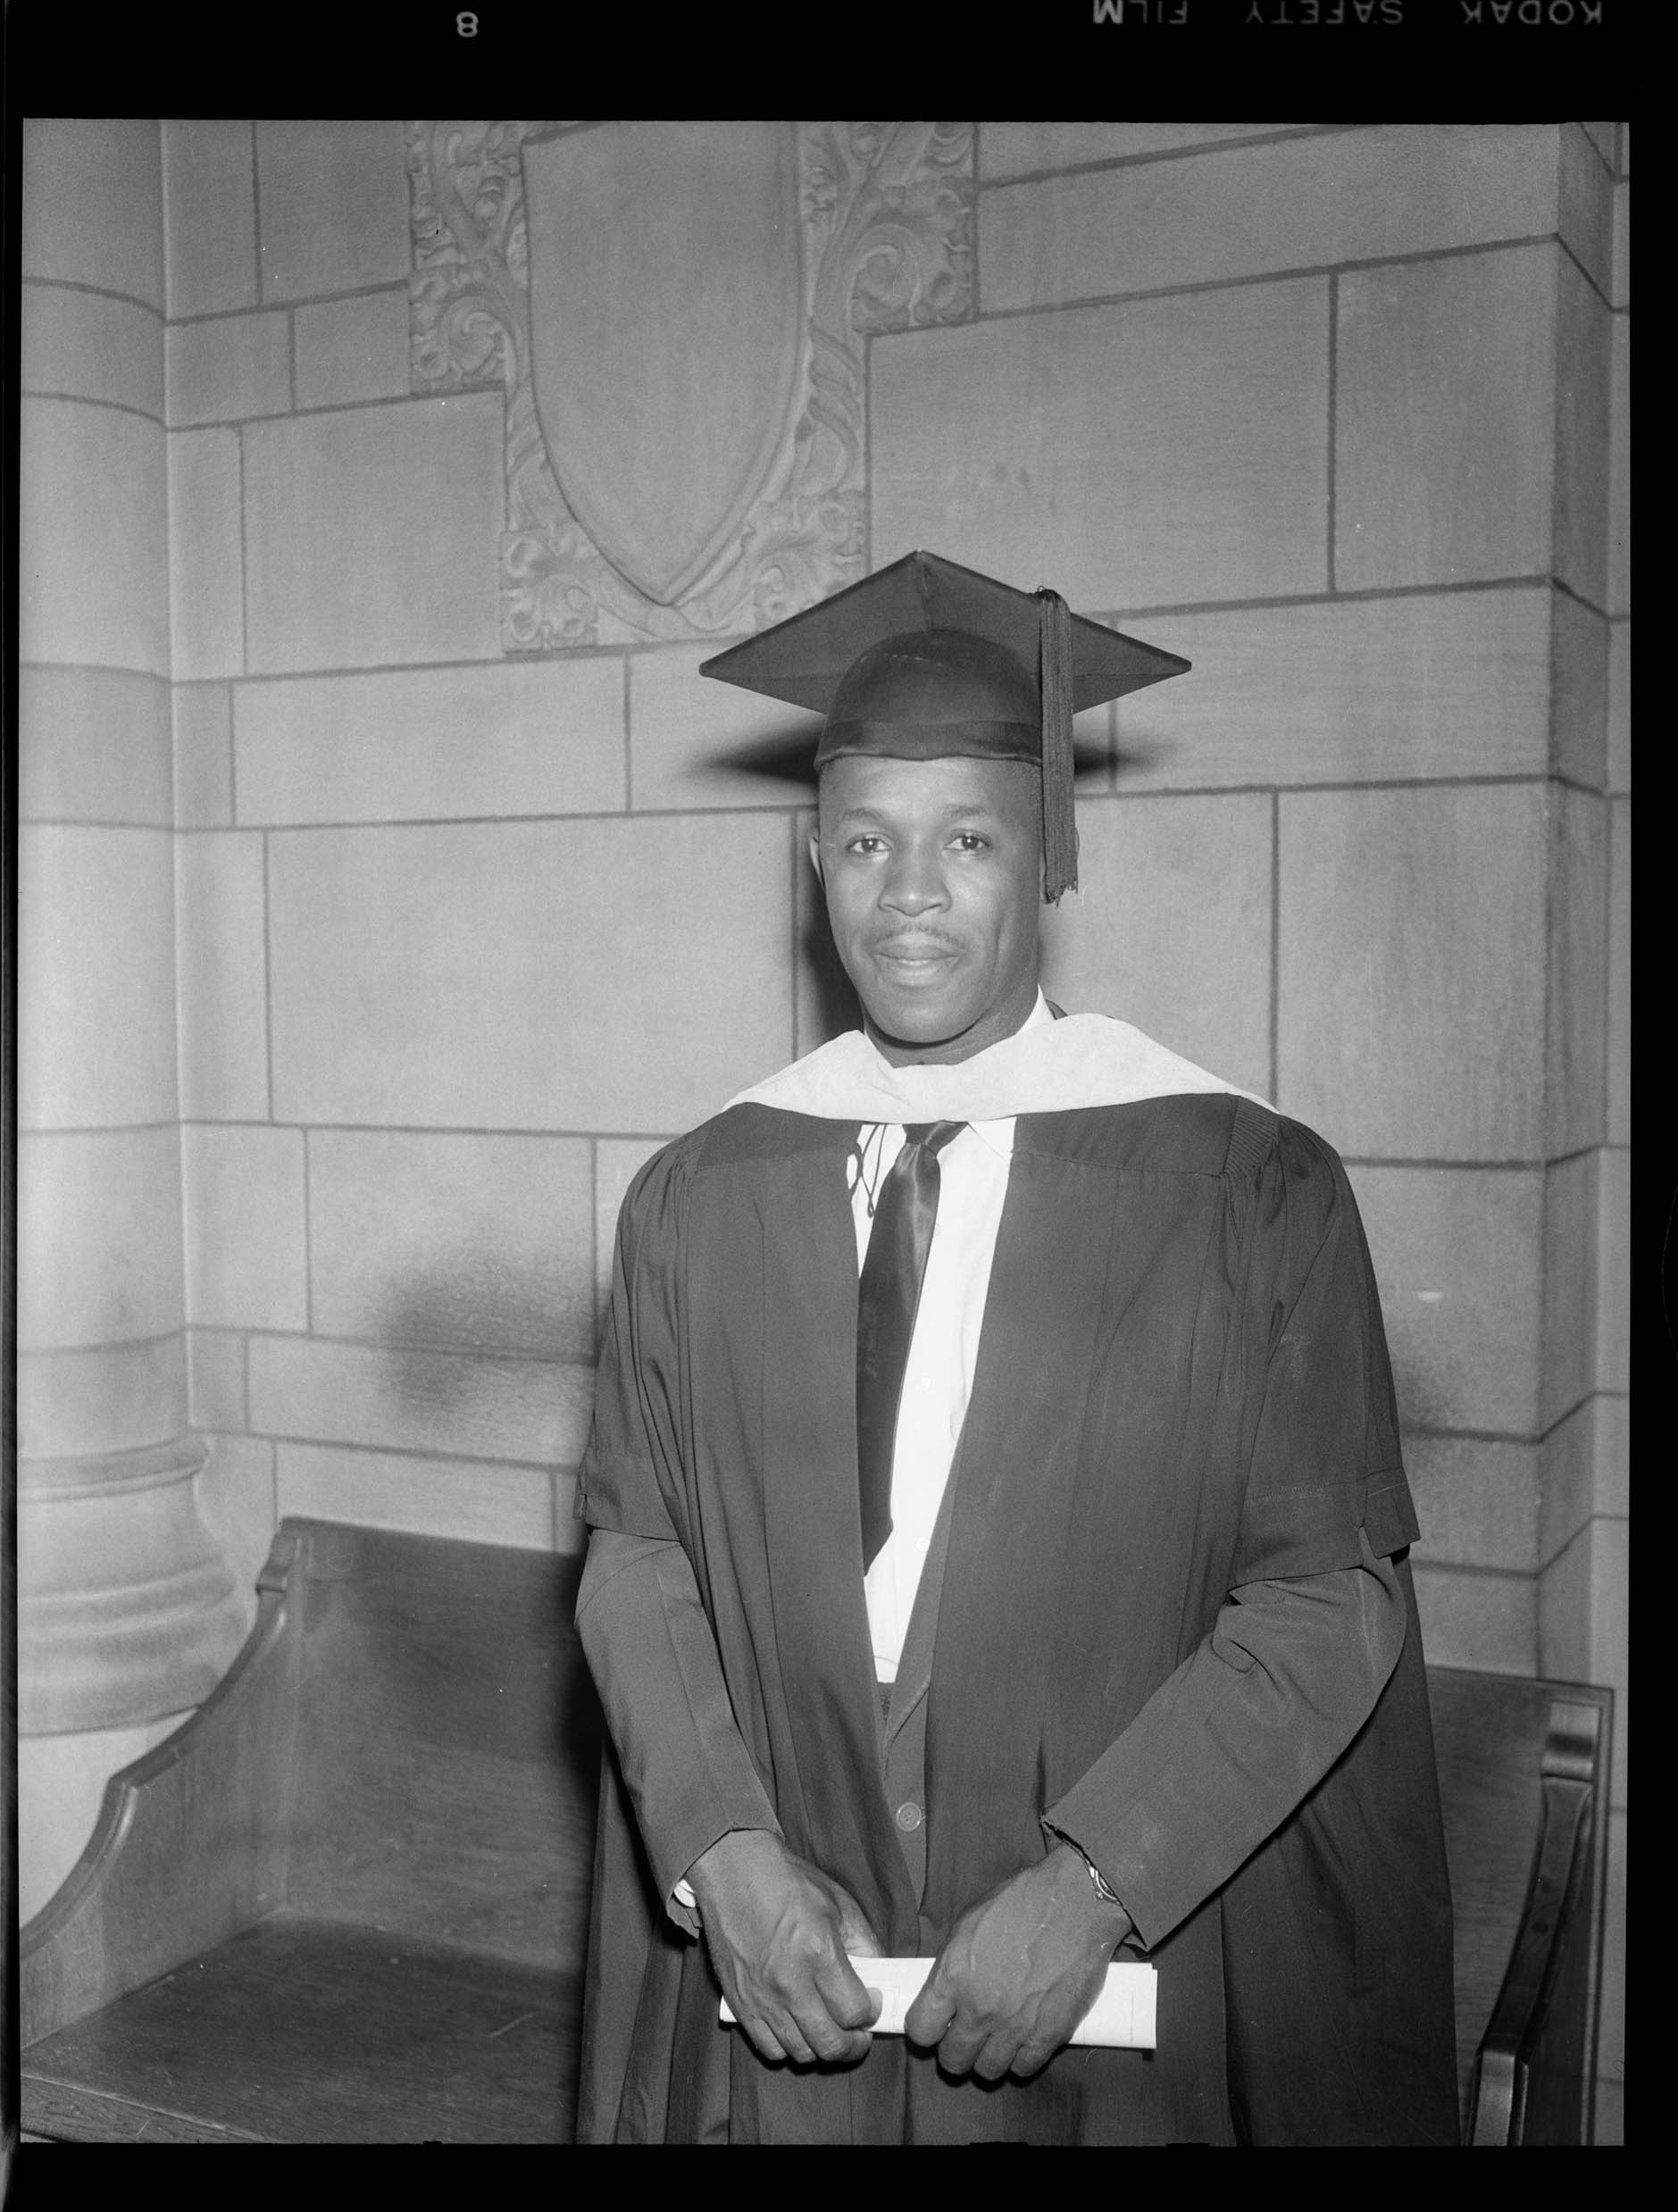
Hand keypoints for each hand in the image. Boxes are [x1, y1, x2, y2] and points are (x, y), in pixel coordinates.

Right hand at [686, 1828, 883, 2066]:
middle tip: (859, 2033)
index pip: (854, 2011)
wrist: (734, 1872)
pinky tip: (797, 2029)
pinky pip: (768, 2048)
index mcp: (818, 1952)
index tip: (870, 2003)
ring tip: (829, 2030)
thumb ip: (865, 1944)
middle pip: (830, 2044)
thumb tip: (879, 1979)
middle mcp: (789, 1983)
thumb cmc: (789, 1883)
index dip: (870, 2013)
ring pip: (801, 2052)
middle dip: (853, 2046)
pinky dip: (788, 2047)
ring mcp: (761, 1997)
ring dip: (822, 2047)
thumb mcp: (840, 1903)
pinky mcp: (739, 2003)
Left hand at [904, 1844, 1133, 2080]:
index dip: (926, 2029)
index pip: (919, 2030)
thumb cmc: (1022, 1902)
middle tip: (967, 2034)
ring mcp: (1014, 2027)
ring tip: (997, 2037)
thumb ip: (952, 1965)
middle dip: (955, 2049)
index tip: (935, 2024)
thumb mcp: (969, 1922)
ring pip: (988, 2071)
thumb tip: (945, 1993)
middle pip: (952, 2059)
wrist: (1077, 1901)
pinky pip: (1024, 2069)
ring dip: (989, 2057)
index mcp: (953, 1976)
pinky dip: (1021, 2058)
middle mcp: (979, 2008)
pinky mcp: (1049, 2036)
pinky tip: (1023, 2039)